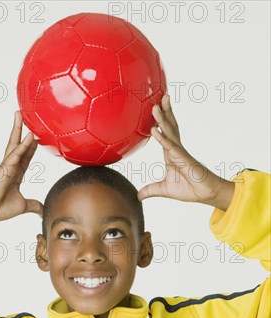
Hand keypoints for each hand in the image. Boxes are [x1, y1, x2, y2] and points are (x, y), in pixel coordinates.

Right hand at [0, 111, 42, 223]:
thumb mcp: (23, 206)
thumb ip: (34, 206)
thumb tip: (44, 210)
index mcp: (15, 174)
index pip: (25, 157)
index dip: (31, 147)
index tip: (37, 137)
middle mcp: (10, 168)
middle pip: (17, 145)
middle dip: (21, 131)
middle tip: (23, 116)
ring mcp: (6, 167)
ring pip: (14, 145)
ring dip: (18, 130)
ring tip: (20, 115)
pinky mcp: (2, 171)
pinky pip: (14, 156)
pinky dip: (22, 147)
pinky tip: (29, 138)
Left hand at [137, 96, 234, 210]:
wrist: (206, 195)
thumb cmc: (190, 189)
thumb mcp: (164, 190)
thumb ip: (151, 190)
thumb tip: (138, 196)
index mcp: (171, 154)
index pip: (165, 133)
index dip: (161, 120)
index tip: (156, 107)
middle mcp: (176, 150)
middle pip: (169, 127)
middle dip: (165, 112)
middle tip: (159, 97)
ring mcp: (180, 153)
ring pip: (170, 133)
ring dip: (162, 119)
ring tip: (155, 106)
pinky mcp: (184, 160)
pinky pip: (171, 147)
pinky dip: (162, 138)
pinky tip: (155, 129)